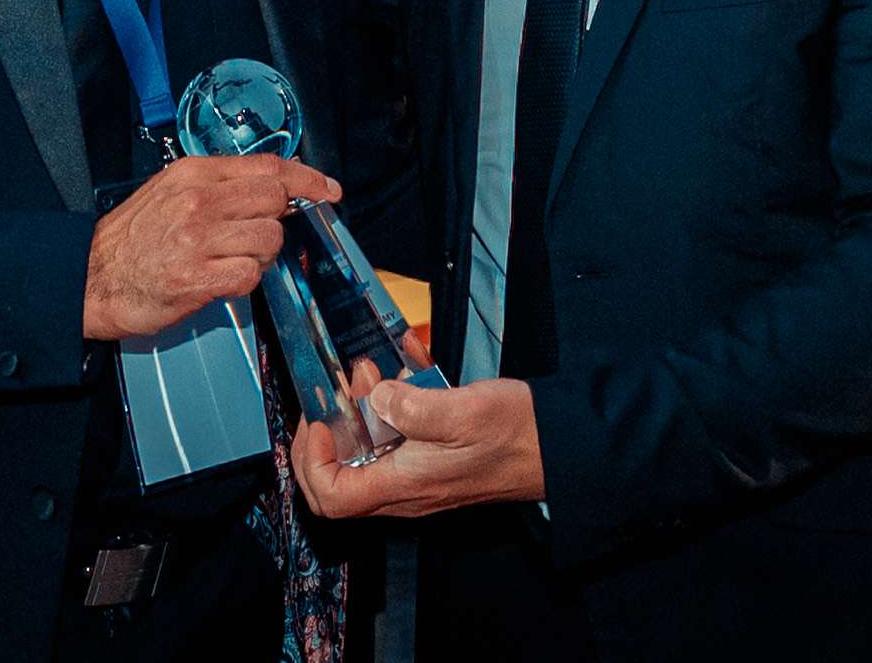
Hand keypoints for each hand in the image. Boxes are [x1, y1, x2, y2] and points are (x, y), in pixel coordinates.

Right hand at [83, 154, 338, 340]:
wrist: (90, 277)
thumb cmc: (133, 237)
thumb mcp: (172, 191)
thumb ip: (222, 185)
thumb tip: (277, 185)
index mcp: (194, 173)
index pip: (268, 167)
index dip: (306, 178)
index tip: (328, 190)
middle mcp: (198, 200)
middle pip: (275, 200)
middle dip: (278, 220)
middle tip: (257, 235)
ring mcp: (197, 240)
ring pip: (269, 240)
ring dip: (261, 255)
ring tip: (231, 260)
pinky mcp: (197, 278)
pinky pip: (250, 276)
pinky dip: (245, 280)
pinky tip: (222, 280)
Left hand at [292, 377, 544, 517]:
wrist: (558, 447)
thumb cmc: (513, 432)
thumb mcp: (459, 410)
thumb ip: (409, 406)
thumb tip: (373, 398)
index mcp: (404, 485)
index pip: (331, 497)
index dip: (313, 460)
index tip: (322, 419)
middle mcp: (405, 490)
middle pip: (339, 481)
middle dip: (329, 433)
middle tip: (336, 393)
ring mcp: (418, 478)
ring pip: (365, 458)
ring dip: (358, 415)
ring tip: (369, 374)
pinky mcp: (432, 462)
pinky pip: (395, 443)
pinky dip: (388, 411)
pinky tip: (402, 375)